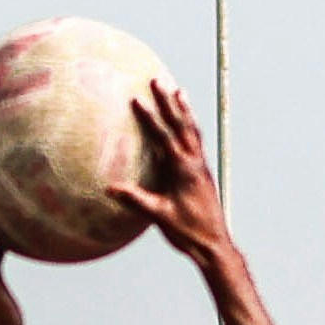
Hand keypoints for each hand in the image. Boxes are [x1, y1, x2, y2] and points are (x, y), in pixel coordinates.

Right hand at [126, 74, 232, 269]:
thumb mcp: (159, 216)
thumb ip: (136, 200)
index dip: (150, 117)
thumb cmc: (187, 231)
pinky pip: (196, 142)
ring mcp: (201, 166)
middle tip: (158, 80)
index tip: (137, 99)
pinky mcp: (203, 172)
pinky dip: (190, 127)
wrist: (215, 244)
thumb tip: (110, 187)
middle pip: (181, 124)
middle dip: (168, 101)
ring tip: (178, 90)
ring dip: (184, 110)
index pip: (164, 136)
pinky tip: (187, 124)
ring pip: (193, 130)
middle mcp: (195, 162)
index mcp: (184, 169)